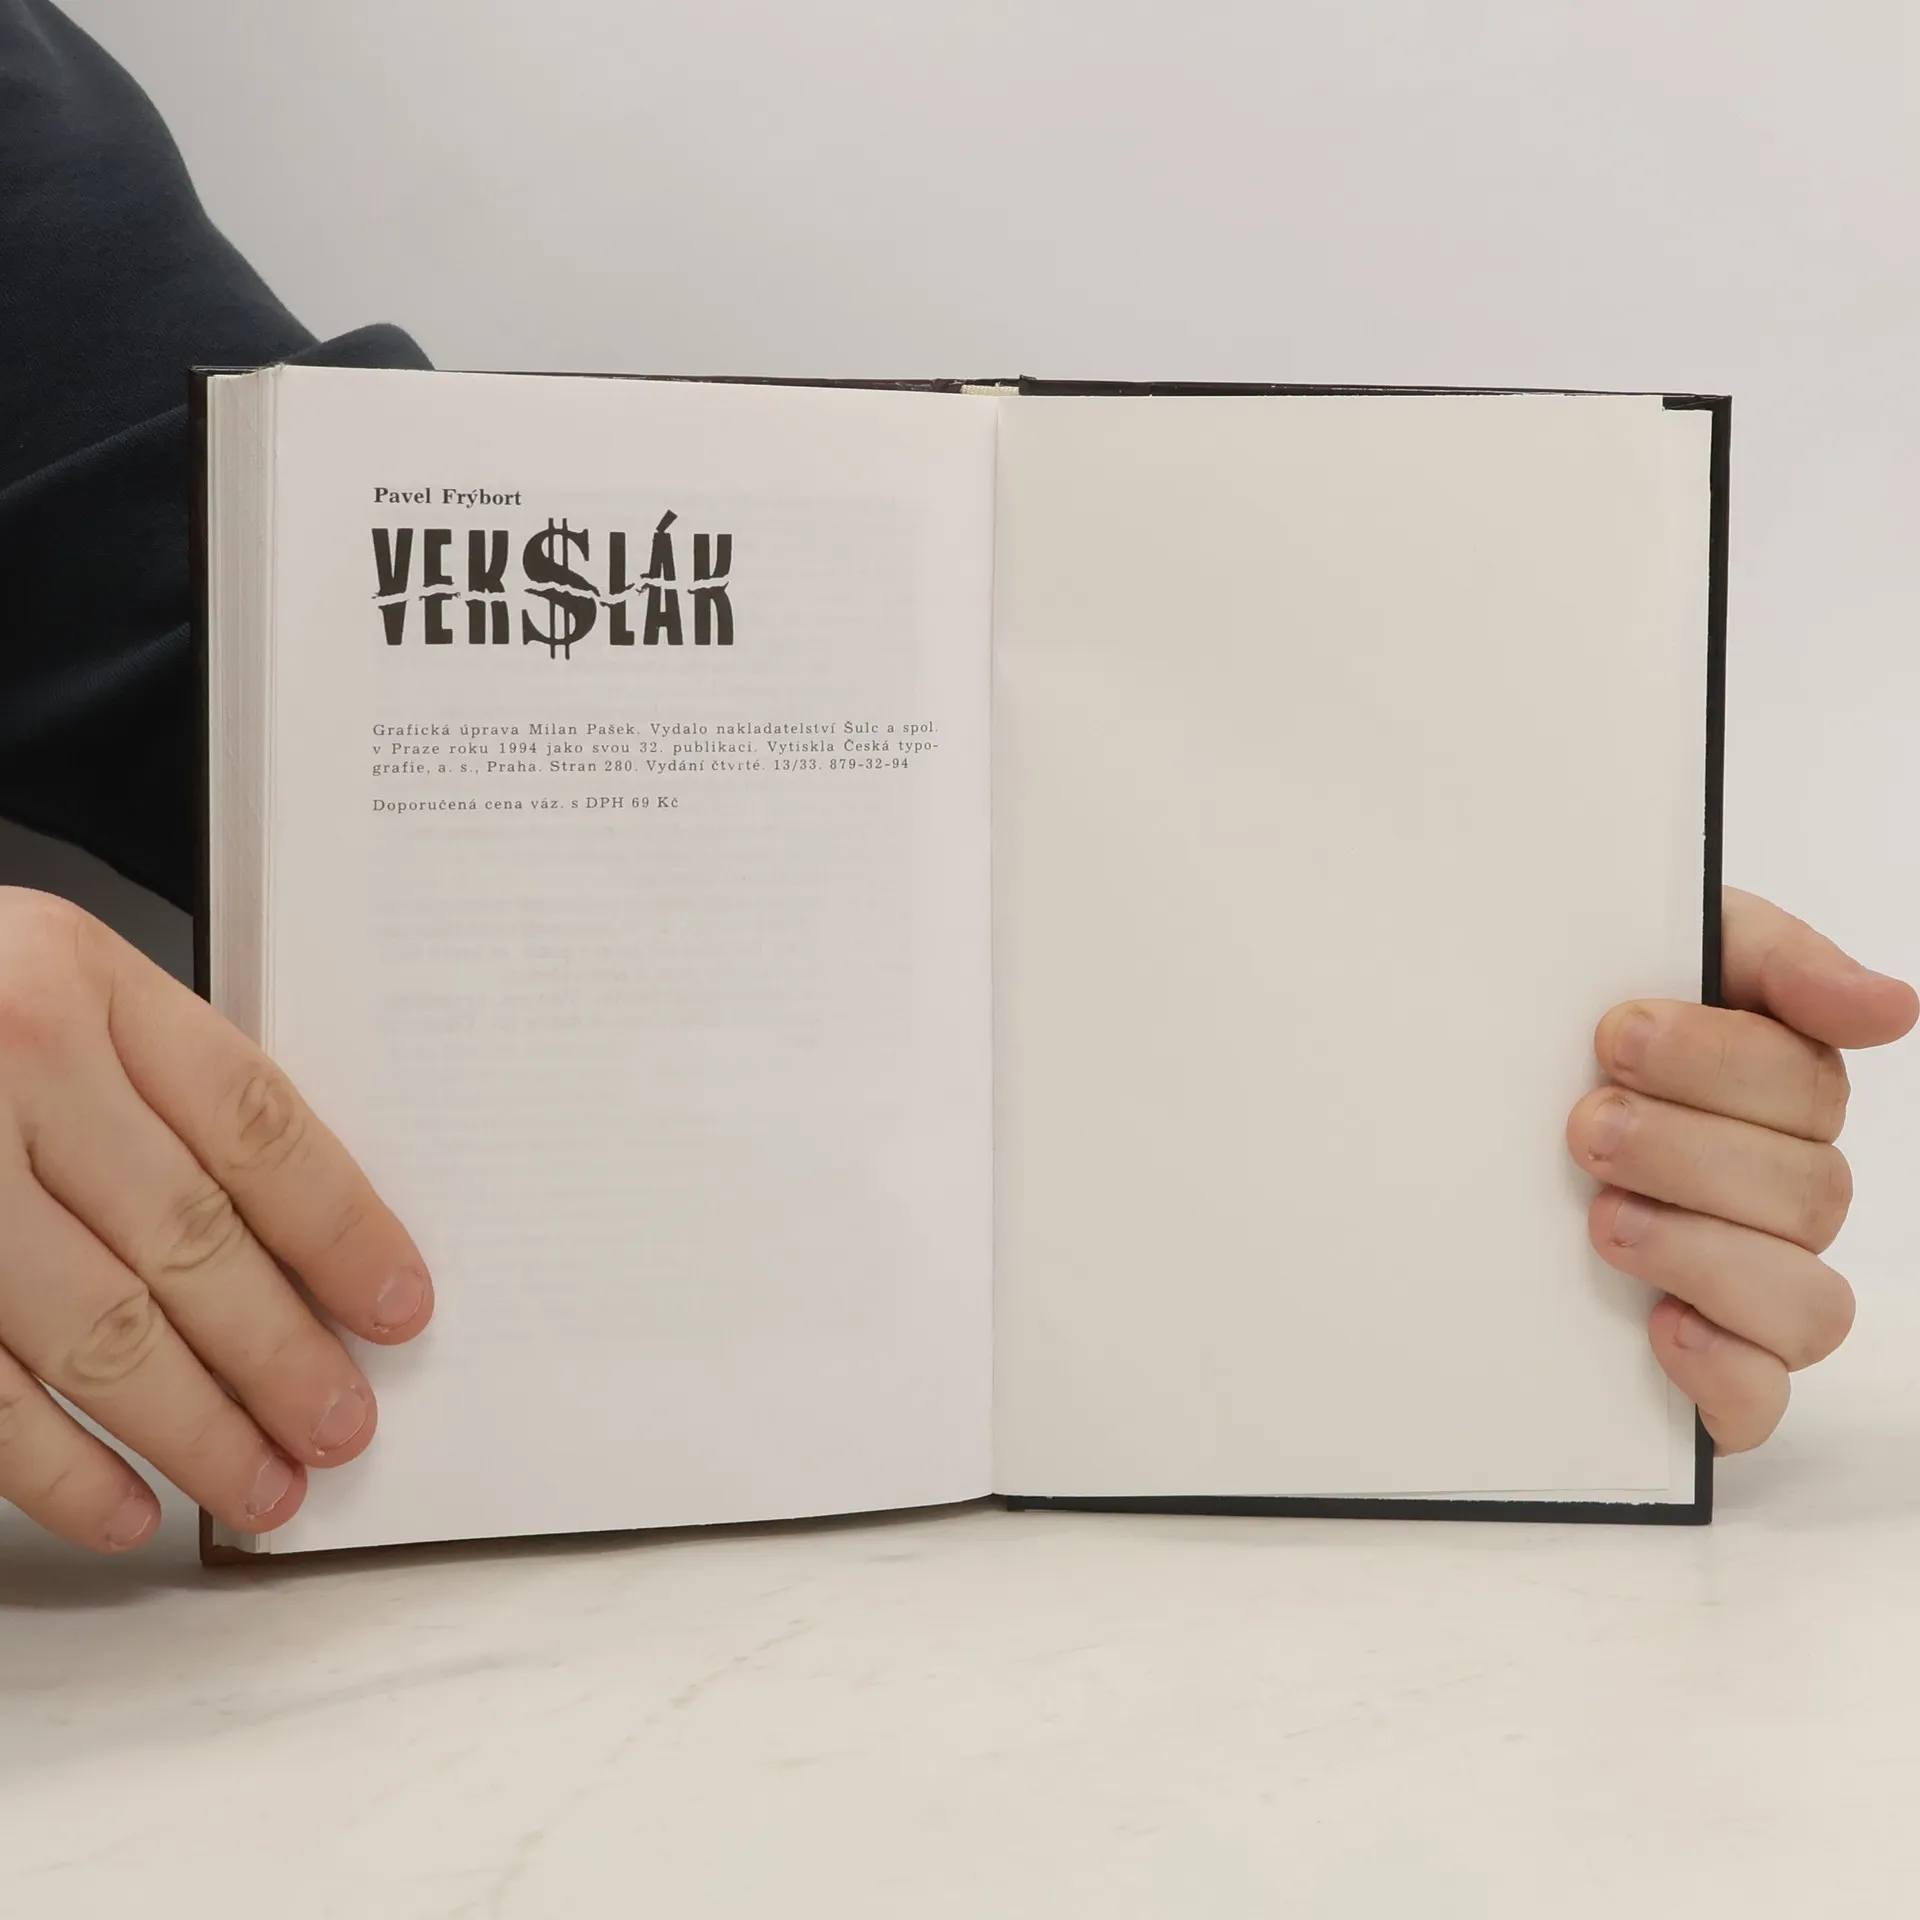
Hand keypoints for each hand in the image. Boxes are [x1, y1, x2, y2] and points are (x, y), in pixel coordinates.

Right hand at [0, 888, 431, 1549]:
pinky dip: (59, 1470)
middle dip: (281, 1353)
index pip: (252, 1125)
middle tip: (341, 1422)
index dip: (340, 1229)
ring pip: (99, 1331)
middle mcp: (12, 1065)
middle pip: (190, 1239)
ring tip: (264, 1483)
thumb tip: (287, 1236)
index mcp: (79, 979)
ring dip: (196, 1429)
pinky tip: (125, 1506)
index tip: (396, 1304)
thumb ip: (150, 1082)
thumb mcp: (45, 981)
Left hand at [1567, 888, 1916, 1452]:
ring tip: (1604, 1219)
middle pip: (1806, 1192)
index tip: (1615, 1034)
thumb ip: (1772, 961)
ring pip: (1805, 1303)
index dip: (1716, 1062)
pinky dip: (1722, 1369)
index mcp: (1775, 1094)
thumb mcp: (1658, 957)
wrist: (1453, 1102)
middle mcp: (1777, 1194)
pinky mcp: (1706, 1368)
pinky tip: (1659, 1325)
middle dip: (1685, 1152)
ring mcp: (1746, 1284)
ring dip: (1703, 1254)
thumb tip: (1893, 1007)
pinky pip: (1760, 1399)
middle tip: (1585, 1126)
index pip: (1804, 1087)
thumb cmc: (1569, 1030)